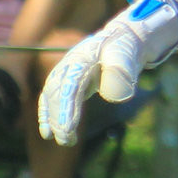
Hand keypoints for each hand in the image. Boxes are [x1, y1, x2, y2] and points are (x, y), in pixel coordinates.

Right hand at [37, 0, 177, 144]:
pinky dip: (48, 114)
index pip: (71, 84)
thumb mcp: (130, 53)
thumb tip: (113, 94)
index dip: (66, 107)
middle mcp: (70, 62)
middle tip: (67, 140)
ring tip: (62, 140)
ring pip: (52, 95)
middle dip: (59, 117)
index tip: (67, 129)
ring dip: (53, 118)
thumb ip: (122, 70)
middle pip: (58, 91)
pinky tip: (48, 132)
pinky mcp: (69, 80)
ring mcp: (67, 70)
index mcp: (84, 55)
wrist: (126, 37)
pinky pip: (52, 96)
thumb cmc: (128, 46)